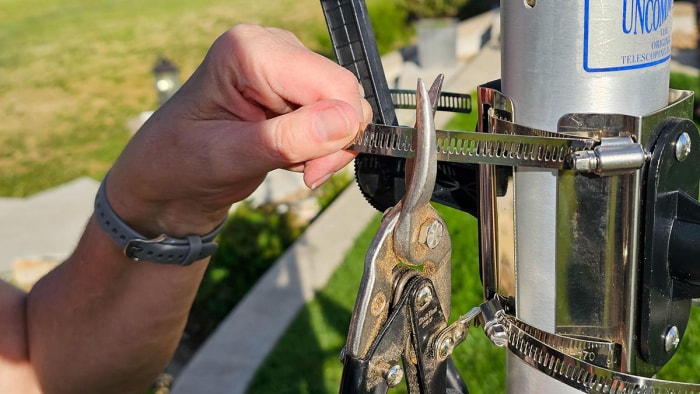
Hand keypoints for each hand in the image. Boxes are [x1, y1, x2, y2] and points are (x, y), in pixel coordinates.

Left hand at [106, 25, 371, 237]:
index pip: (332, 82)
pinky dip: (321, 145)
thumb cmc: (181, 163)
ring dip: (326, 146)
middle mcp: (271, 48)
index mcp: (249, 52)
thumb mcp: (230, 158)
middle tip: (304, 172)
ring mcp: (286, 68)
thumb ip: (288, 140)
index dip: (339, 129)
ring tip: (287, 163)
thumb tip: (348, 121)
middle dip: (333, 141)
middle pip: (343, 92)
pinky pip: (334, 116)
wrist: (168, 178)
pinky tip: (291, 155)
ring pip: (344, 107)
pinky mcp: (293, 89)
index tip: (314, 171)